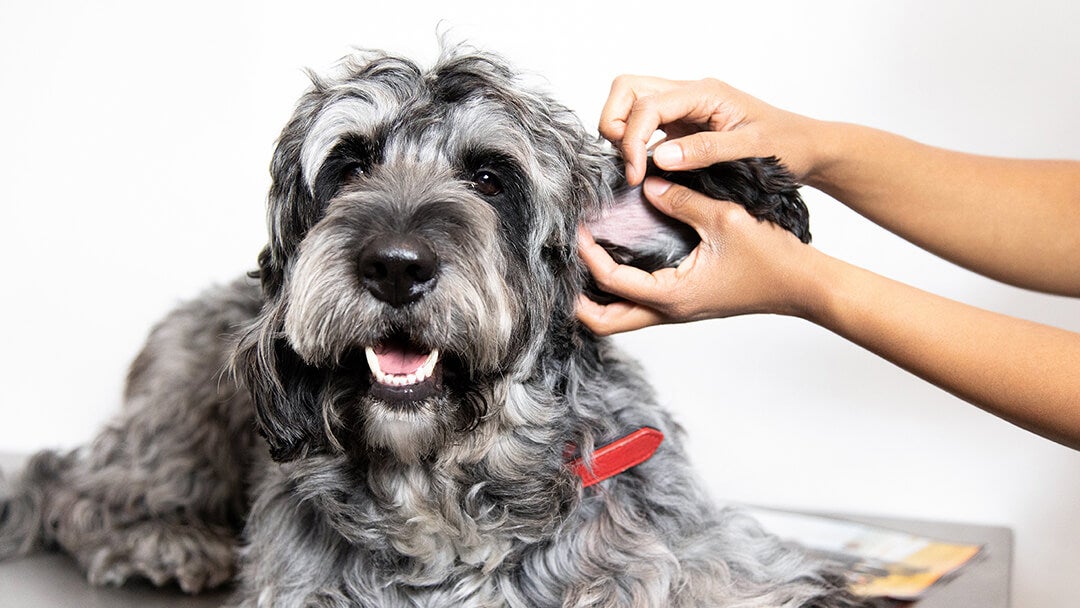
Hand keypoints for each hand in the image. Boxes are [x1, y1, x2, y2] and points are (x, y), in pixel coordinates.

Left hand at [576, 177, 819, 335]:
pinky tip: (618, 259)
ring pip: (621, 318)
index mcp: (673, 296)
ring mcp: (677, 311)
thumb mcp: (724, 219)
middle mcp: (670, 311)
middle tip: (565, 264)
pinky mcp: (686, 303)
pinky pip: (640, 305)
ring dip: (597, 297)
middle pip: (605, 322)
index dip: (588, 255)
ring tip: (584, 261)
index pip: (612, 281)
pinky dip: (620, 289)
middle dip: (578, 300)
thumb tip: (649, 184)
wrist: (803, 285)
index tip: (577, 227)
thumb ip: (682, 200)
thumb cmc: (771, 258)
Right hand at [599, 75, 824, 186]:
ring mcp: (684, 109)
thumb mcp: (750, 150)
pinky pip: (646, 126)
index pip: (647, 105)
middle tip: (628, 165)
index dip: (632, 140)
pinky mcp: (683, 127)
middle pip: (627, 90)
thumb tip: (659, 157)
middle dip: (614, 124)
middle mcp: (690, 95)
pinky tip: (648, 172)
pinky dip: (636, 145)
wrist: (808, 149)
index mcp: (705, 93)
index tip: (637, 176)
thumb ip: (705, 151)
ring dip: (622, 134)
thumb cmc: (788, 146)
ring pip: (631, 105)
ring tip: (636, 170)